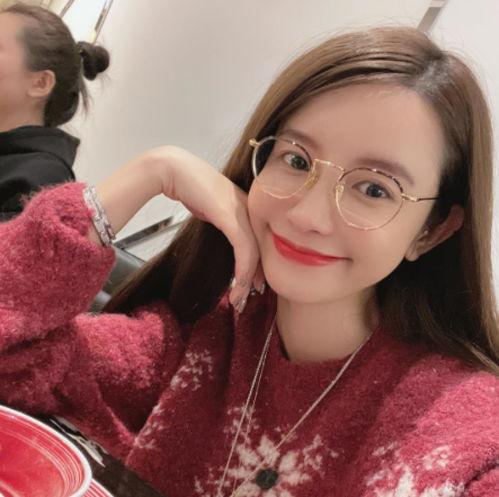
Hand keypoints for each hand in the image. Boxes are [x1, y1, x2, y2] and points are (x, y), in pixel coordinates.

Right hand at [149, 146, 263, 311]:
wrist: (174, 170)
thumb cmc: (190, 187)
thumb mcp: (213, 208)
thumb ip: (225, 221)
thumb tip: (227, 237)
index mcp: (249, 207)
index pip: (260, 242)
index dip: (258, 267)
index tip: (252, 286)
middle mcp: (251, 209)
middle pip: (262, 250)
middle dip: (255, 278)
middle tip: (245, 299)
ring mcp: (243, 211)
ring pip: (254, 253)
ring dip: (246, 280)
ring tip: (239, 300)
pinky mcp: (232, 216)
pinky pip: (244, 249)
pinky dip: (242, 270)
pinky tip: (238, 285)